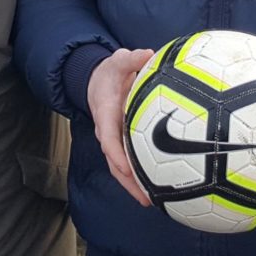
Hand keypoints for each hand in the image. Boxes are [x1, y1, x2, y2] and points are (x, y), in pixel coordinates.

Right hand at [86, 48, 154, 206]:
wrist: (98, 79)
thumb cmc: (110, 71)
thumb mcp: (118, 60)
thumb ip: (131, 58)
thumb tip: (147, 54)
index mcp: (105, 114)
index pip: (108, 138)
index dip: (117, 155)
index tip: (128, 168)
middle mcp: (107, 132)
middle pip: (114, 162)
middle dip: (128, 181)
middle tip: (146, 197)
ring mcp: (114, 139)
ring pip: (120, 167)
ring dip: (133, 185)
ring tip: (153, 201)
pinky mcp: (122, 142)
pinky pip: (129, 161)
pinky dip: (140, 175)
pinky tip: (158, 186)